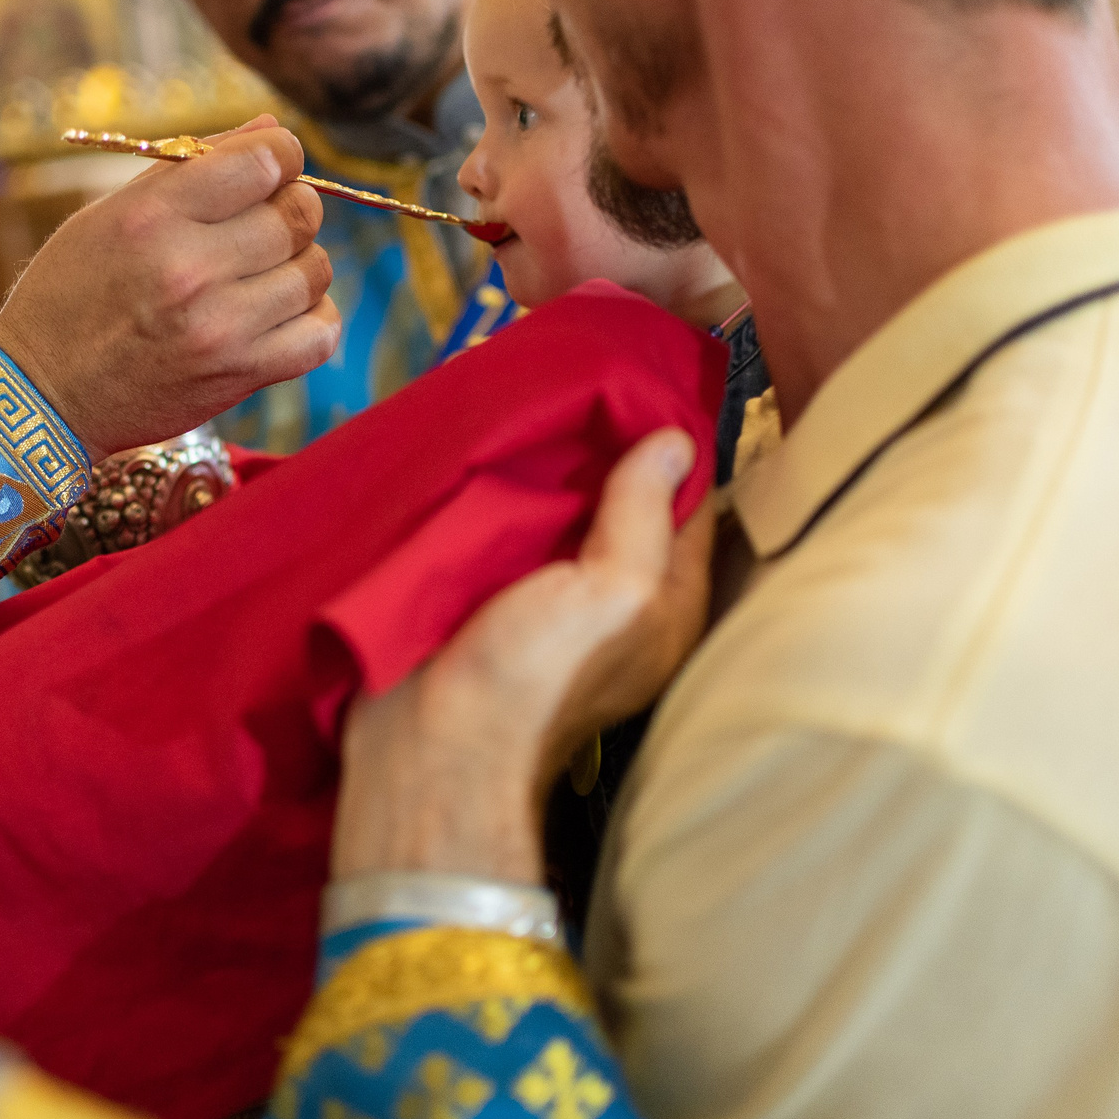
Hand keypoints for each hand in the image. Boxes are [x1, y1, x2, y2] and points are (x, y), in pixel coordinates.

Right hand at [0, 118, 339, 456]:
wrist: (46, 394)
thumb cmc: (70, 295)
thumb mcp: (109, 215)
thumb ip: (191, 169)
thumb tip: (272, 130)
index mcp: (152, 216)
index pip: (264, 160)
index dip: (281, 154)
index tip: (275, 165)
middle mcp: (189, 268)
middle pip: (298, 214)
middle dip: (291, 208)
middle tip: (263, 223)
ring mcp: (220, 326)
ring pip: (315, 270)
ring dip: (299, 265)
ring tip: (260, 273)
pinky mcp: (240, 375)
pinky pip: (321, 333)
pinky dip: (313, 319)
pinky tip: (278, 313)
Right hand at [329, 430, 717, 884]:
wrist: (430, 743)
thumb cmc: (534, 678)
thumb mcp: (612, 592)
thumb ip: (643, 517)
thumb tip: (675, 441)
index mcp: (664, 604)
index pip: (687, 507)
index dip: (672, 448)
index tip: (644, 385)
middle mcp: (615, 598)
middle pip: (623, 504)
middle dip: (605, 448)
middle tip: (584, 376)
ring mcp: (550, 596)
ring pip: (563, 510)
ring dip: (550, 464)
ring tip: (538, 394)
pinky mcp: (492, 593)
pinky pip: (509, 527)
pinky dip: (503, 490)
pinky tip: (493, 447)